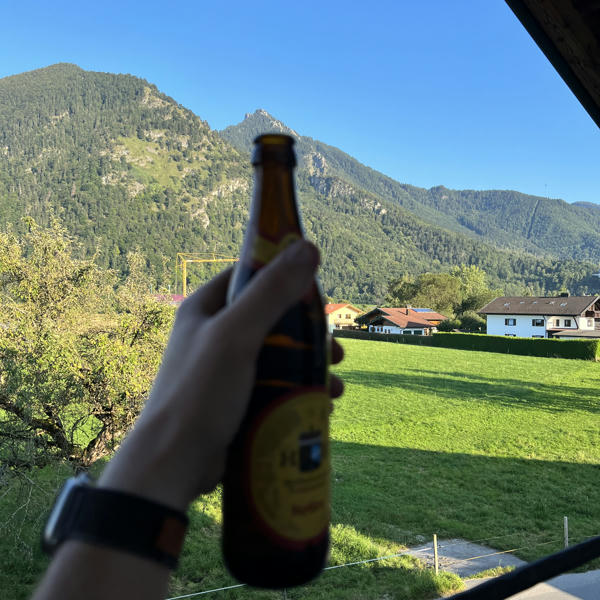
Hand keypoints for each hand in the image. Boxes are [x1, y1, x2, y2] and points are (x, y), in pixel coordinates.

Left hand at [98, 240, 343, 510]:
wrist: (174, 462)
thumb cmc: (200, 391)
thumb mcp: (237, 335)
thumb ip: (271, 292)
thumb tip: (308, 248)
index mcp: (205, 308)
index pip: (248, 276)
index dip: (283, 277)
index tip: (317, 291)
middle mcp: (214, 333)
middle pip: (271, 319)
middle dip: (307, 334)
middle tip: (335, 350)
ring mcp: (224, 368)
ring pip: (277, 356)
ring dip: (309, 367)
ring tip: (335, 385)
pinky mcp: (235, 398)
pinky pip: (273, 385)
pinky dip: (297, 390)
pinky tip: (320, 405)